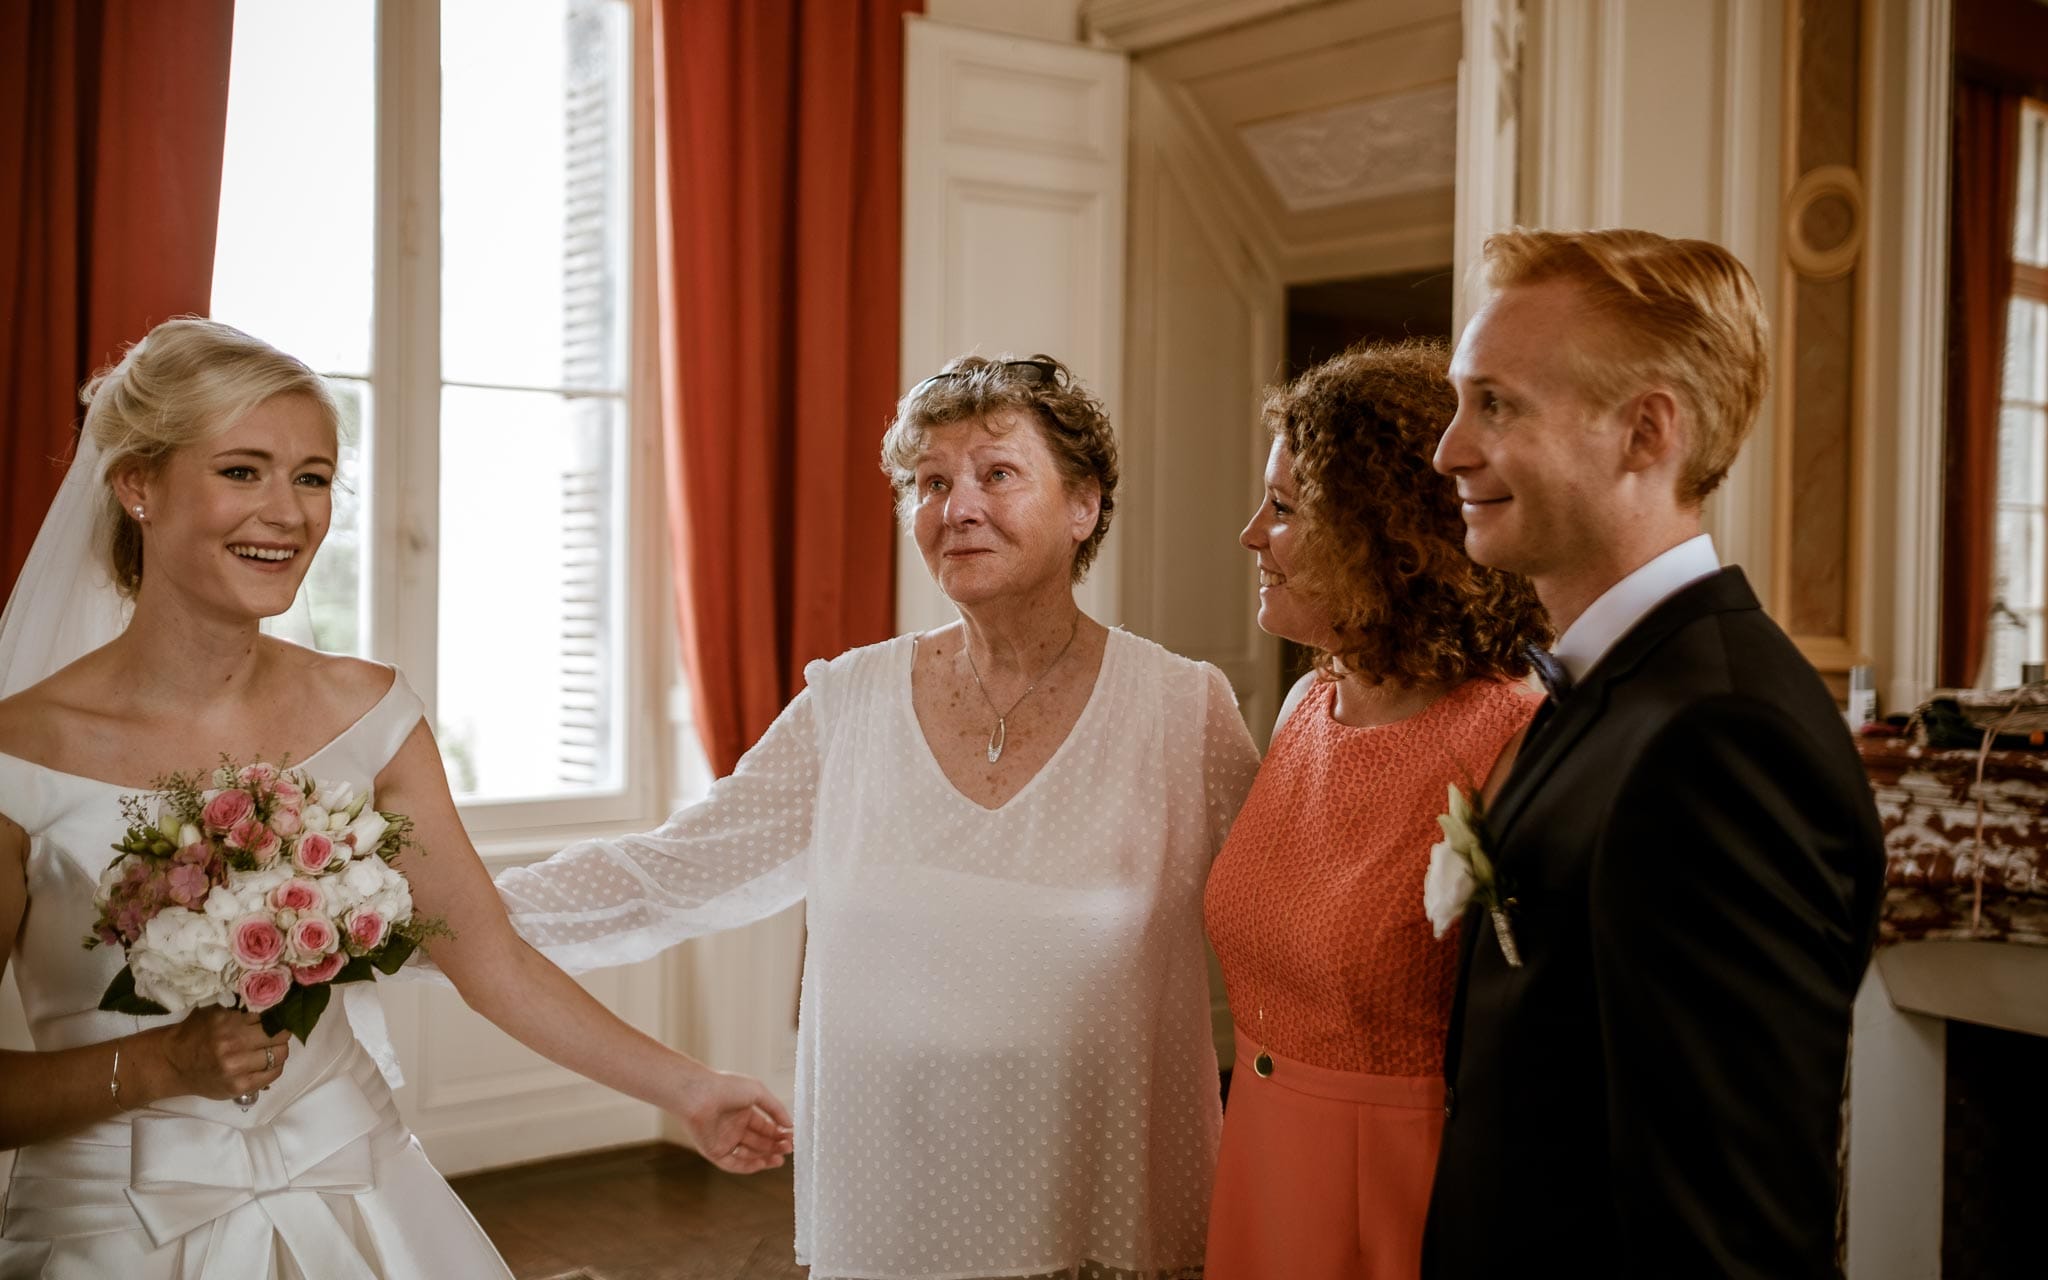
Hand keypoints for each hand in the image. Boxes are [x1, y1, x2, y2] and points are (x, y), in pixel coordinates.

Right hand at [148, 1007, 289, 1102]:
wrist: (173, 1064)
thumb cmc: (194, 1033)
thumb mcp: (214, 1012)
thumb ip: (240, 1008)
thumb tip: (271, 1002)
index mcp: (228, 1023)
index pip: (269, 1016)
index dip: (276, 1015)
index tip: (278, 1016)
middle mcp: (233, 1045)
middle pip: (279, 1035)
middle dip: (281, 1031)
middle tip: (277, 1032)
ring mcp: (236, 1068)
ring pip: (279, 1054)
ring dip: (279, 1049)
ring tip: (271, 1047)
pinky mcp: (239, 1087)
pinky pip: (272, 1074)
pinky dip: (275, 1066)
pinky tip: (267, 1062)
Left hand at [673, 1068, 794, 1174]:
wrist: (699, 1094)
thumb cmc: (726, 1087)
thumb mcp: (758, 1092)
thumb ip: (776, 1109)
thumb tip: (790, 1125)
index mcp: (744, 1112)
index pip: (766, 1127)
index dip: (780, 1133)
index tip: (793, 1138)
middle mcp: (735, 1128)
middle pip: (760, 1142)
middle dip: (775, 1146)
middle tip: (789, 1149)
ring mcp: (725, 1141)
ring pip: (749, 1155)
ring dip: (765, 1158)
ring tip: (780, 1159)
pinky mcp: (714, 1152)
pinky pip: (734, 1163)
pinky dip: (748, 1165)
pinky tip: (762, 1163)